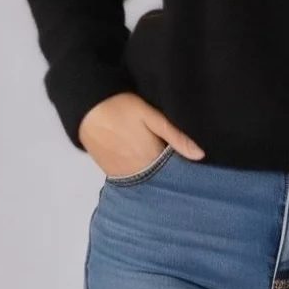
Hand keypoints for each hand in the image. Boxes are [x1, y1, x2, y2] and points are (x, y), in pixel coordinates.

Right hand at [79, 92, 205, 176]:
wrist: (88, 110)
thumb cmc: (122, 108)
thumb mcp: (152, 116)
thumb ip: (175, 135)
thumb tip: (200, 155)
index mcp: (151, 160)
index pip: (175, 172)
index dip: (185, 166)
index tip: (195, 162)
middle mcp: (137, 173)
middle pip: (161, 178)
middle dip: (171, 172)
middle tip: (178, 159)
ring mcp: (123, 175)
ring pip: (146, 180)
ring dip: (156, 174)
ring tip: (163, 161)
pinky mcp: (111, 173)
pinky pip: (132, 179)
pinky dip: (141, 175)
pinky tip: (146, 164)